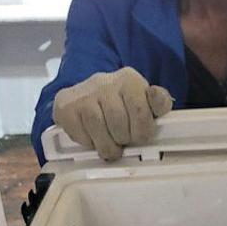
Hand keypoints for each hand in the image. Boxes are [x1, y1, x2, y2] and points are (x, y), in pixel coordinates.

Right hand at [52, 67, 172, 159]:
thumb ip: (158, 103)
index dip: (144, 130)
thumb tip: (161, 102)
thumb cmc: (119, 104)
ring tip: (111, 144)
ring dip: (108, 146)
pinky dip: (89, 143)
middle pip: (122, 127)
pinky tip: (92, 136)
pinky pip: (82, 136)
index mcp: (129, 79)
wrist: (84, 95)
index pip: (141, 111)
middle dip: (126, 140)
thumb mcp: (144, 101)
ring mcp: (83, 94)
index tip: (142, 134)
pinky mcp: (65, 106)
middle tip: (124, 139)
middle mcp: (104, 82)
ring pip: (101, 133)